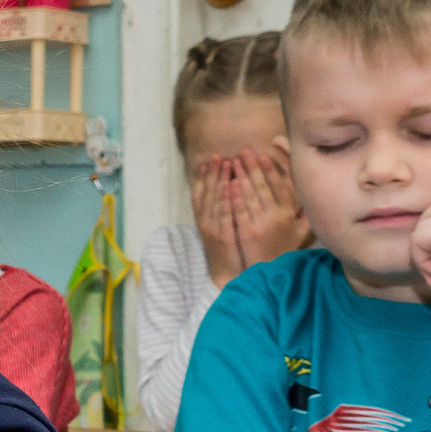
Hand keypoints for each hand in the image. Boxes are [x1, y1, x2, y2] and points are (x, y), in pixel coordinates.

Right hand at [189, 156, 242, 285]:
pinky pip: (225, 214)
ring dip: (219, 180)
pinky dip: (227, 198)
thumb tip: (226, 191)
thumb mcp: (219, 231)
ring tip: (225, 163)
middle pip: (207, 193)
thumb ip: (220, 213)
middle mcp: (205, 223)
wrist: (227, 276)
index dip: (201, 178)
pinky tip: (231, 185)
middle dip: (212, 173)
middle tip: (217, 156)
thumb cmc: (228, 252)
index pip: (199, 195)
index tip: (206, 162)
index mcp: (203, 221)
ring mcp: (213, 229)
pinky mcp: (224, 236)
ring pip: (215, 200)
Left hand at [225, 143, 309, 267]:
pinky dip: (234, 195)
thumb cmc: (283, 250)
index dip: (271, 170)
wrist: (268, 272)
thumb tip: (309, 190)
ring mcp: (261, 224)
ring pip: (250, 195)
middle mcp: (277, 216)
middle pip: (263, 186)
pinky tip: (228, 183)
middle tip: (244, 152)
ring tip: (233, 162)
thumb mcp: (302, 232)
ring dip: (241, 176)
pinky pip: (239, 209)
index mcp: (289, 214)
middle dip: (253, 167)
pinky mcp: (246, 232)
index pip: (280, 186)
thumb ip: (305, 212)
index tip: (264, 156)